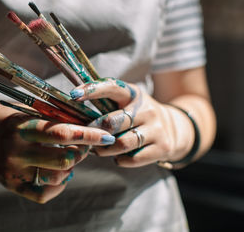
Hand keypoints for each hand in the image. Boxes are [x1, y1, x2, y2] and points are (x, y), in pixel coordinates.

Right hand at [0, 106, 114, 202]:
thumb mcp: (23, 111)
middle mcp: (16, 151)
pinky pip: (44, 193)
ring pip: (58, 176)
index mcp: (20, 127)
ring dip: (72, 167)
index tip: (106, 135)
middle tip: (86, 146)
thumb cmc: (3, 118)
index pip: (62, 133)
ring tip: (70, 157)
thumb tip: (85, 122)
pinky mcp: (11, 185)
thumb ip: (50, 117)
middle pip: (64, 157)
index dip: (88, 134)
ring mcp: (13, 171)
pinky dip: (59, 184)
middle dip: (83, 152)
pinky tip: (59, 173)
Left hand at [69, 78, 193, 167]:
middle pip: (112, 122)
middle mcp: (147, 109)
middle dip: (94, 131)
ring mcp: (157, 128)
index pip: (112, 87)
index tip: (73, 94)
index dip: (92, 90)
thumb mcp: (126, 101)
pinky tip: (116, 156)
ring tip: (98, 148)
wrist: (173, 128)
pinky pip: (132, 158)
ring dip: (104, 149)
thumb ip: (105, 103)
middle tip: (85, 135)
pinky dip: (119, 160)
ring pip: (121, 144)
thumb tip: (72, 106)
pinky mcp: (162, 147)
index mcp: (133, 94)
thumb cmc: (137, 115)